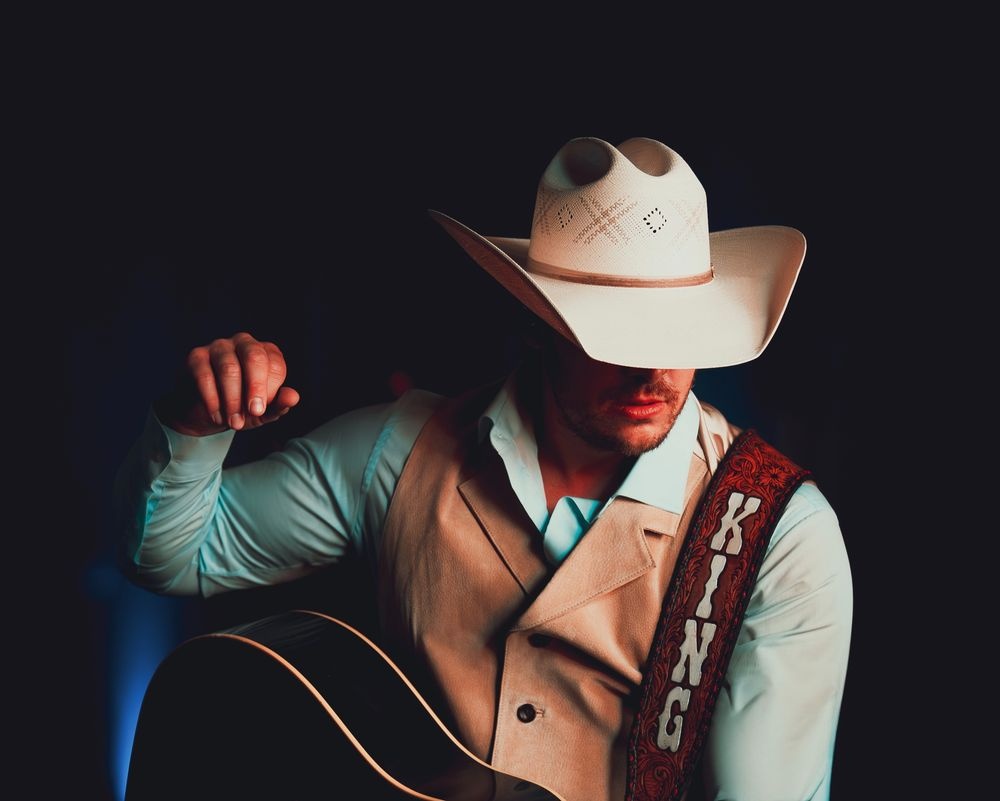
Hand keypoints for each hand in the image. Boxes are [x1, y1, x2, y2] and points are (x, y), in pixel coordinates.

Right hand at [154, 332, 300, 435]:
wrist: (208, 414)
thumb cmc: (242, 407)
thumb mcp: (263, 411)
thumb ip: (279, 404)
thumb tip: (293, 397)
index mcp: (266, 352)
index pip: (275, 365)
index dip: (270, 390)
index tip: (261, 411)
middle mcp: (245, 342)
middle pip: (254, 357)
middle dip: (255, 388)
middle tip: (254, 413)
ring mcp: (219, 346)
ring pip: (229, 368)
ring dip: (233, 400)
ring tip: (234, 423)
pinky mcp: (196, 356)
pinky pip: (205, 376)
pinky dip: (213, 400)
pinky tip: (217, 416)